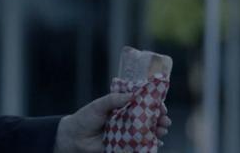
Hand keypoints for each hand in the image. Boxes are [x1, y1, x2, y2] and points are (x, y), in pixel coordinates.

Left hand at [53, 93, 171, 152]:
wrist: (74, 138)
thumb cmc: (85, 118)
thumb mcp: (99, 105)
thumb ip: (114, 99)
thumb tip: (132, 95)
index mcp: (122, 105)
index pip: (142, 102)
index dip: (154, 103)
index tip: (161, 105)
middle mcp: (127, 118)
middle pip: (148, 117)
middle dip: (159, 118)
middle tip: (165, 119)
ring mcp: (127, 132)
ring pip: (147, 130)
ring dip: (158, 130)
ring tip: (163, 129)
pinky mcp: (124, 145)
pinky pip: (140, 144)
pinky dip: (150, 143)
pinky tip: (158, 142)